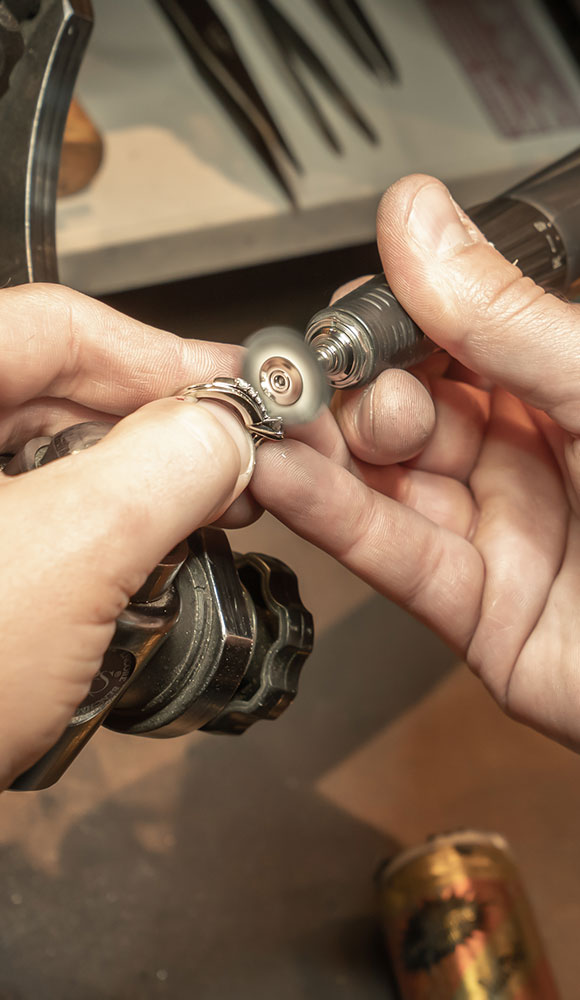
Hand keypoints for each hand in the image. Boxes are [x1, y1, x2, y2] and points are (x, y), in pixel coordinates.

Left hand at [0, 284, 253, 788]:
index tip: (237, 392)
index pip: (57, 324)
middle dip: (159, 427)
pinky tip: (138, 561)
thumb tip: (228, 428)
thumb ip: (168, 465)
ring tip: (199, 515)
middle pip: (57, 389)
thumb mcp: (70, 555)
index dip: (163, 353)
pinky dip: (96, 531)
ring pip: (52, 455)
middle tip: (234, 462)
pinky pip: (39, 517)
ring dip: (134, 484)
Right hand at [252, 174, 579, 748]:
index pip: (449, 337)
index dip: (392, 321)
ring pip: (385, 479)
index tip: (348, 312)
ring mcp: (497, 531)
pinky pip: (392, 554)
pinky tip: (284, 477)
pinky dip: (333, 516)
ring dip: (323, 449)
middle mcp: (526, 456)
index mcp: (564, 388)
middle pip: (405, 408)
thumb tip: (418, 222)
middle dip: (357, 391)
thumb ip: (507, 318)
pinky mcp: (473, 609)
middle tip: (326, 379)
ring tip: (276, 420)